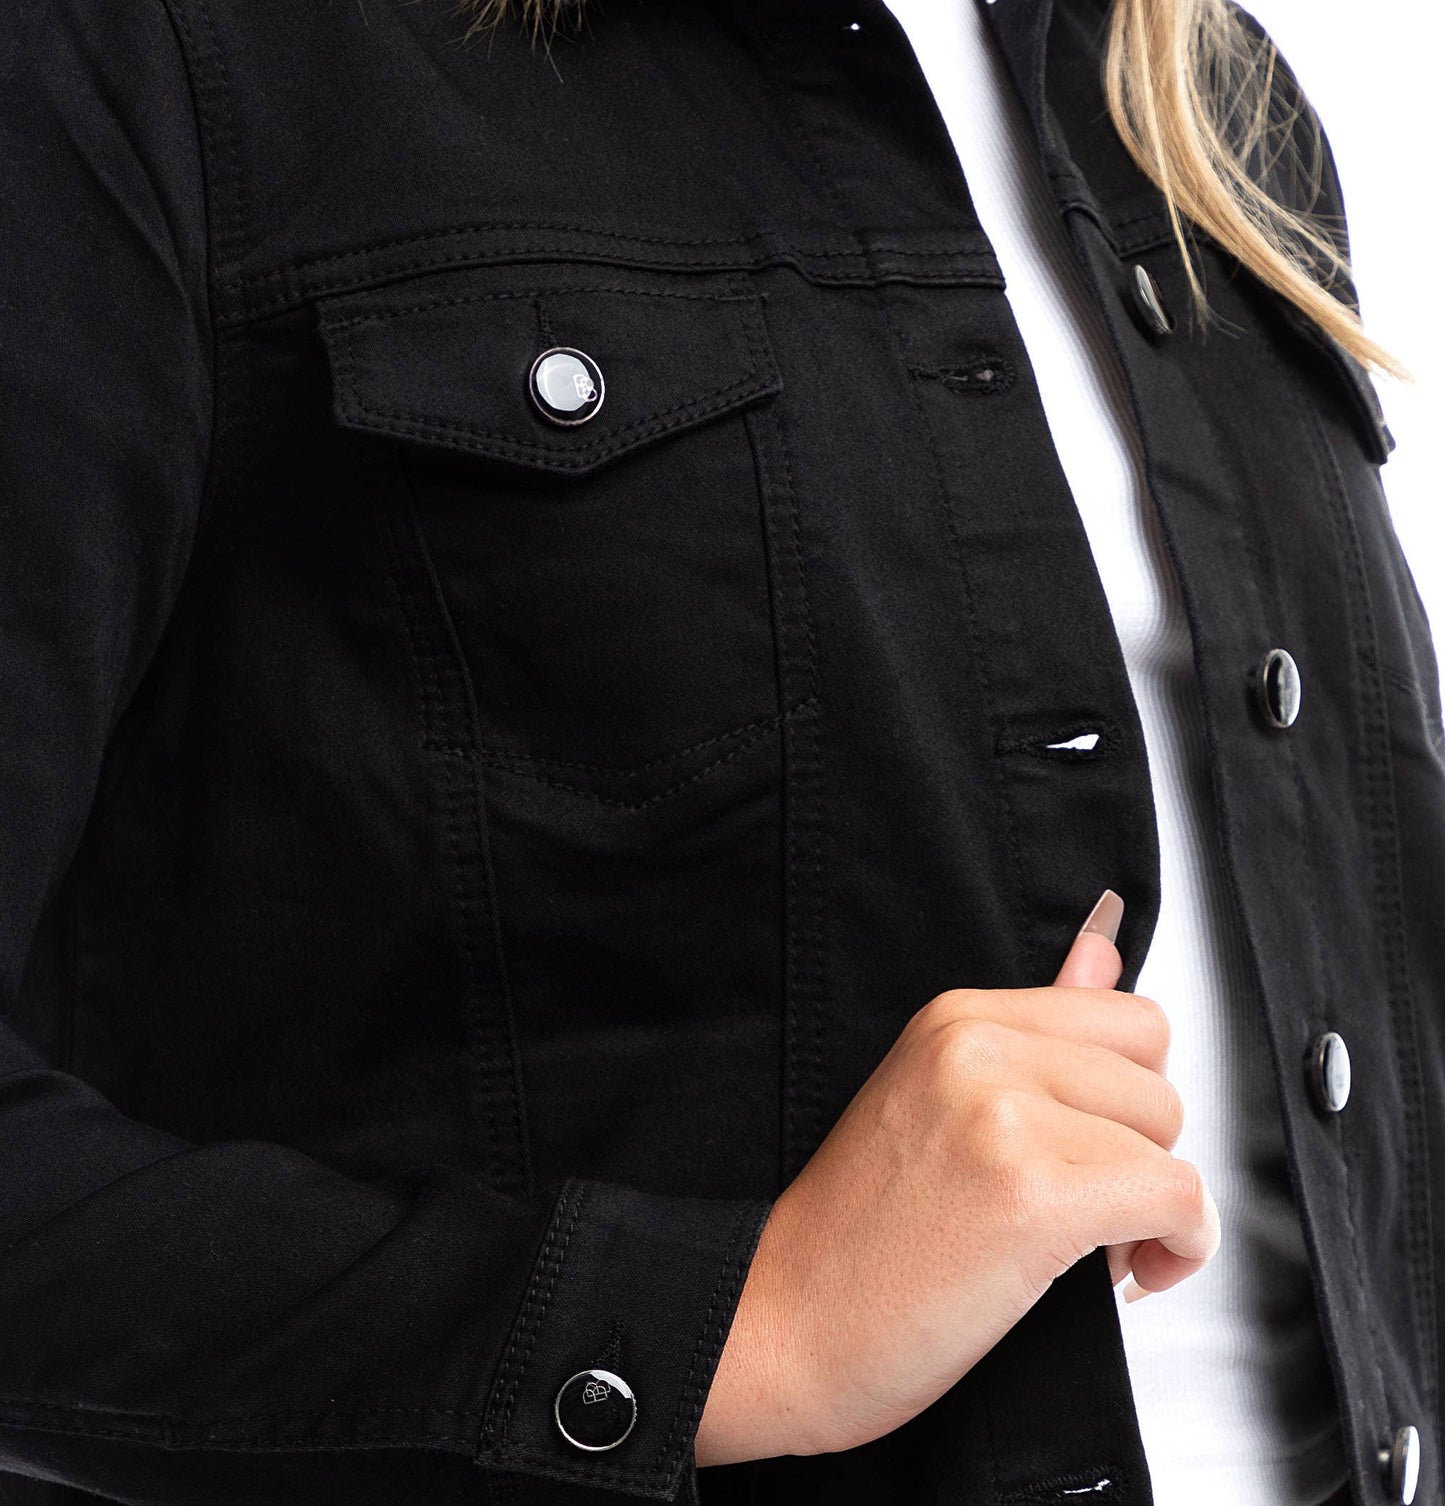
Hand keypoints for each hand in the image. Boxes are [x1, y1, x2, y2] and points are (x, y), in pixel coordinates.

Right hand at [695, 889, 1219, 1465]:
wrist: (786, 1325)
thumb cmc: (857, 1237)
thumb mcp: (939, 1100)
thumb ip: (1036, 1026)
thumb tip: (1104, 950)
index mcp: (957, 1018)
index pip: (1126, 1018)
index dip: (1130, 1099)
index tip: (1098, 1154)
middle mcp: (978, 1049)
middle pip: (1156, 1079)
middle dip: (1143, 1155)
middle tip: (1091, 1214)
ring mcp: (1002, 1115)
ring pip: (1168, 1142)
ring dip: (1156, 1209)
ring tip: (1089, 1249)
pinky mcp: (1031, 1194)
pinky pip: (1177, 1200)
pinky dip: (1180, 1248)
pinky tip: (1132, 1274)